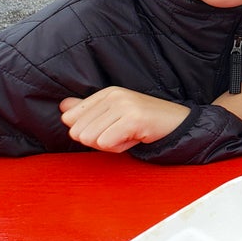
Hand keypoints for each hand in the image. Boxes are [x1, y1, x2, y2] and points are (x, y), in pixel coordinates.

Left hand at [60, 87, 189, 152]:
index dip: (88, 131)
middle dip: (98, 140)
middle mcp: (113, 95)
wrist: (178, 124)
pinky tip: (135, 139)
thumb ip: (88, 110)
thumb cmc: (144, 122)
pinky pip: (106, 144)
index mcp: (106, 92)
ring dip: (110, 145)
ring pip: (91, 139)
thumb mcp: (114, 113)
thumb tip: (63, 107)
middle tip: (121, 133)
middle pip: (78, 132)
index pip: (70, 119)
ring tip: (128, 135)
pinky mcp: (133, 119)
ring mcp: (124, 105)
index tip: (110, 127)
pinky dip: (119, 148)